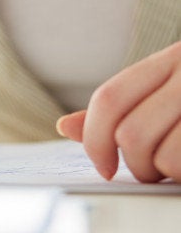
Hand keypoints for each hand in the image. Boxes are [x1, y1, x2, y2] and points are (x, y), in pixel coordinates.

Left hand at [57, 42, 180, 182]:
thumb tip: (63, 126)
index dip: (95, 139)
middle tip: (152, 170)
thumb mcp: (170, 93)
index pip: (110, 99)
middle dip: (133, 163)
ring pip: (158, 154)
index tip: (103, 167)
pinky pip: (180, 164)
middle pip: (129, 132)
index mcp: (172, 59)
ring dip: (160, 173)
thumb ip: (122, 109)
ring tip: (179, 165)